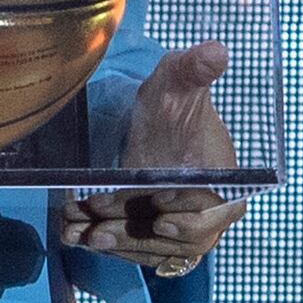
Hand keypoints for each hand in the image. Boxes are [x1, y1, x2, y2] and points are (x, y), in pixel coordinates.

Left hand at [58, 41, 245, 277]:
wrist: (154, 124)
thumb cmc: (173, 100)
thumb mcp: (179, 80)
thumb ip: (195, 69)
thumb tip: (214, 51)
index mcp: (226, 181)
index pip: (215, 210)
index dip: (190, 214)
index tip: (158, 204)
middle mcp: (210, 213)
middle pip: (179, 239)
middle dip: (137, 234)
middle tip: (99, 228)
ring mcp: (183, 230)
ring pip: (153, 249)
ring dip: (117, 244)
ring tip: (81, 233)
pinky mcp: (158, 238)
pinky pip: (137, 250)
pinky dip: (108, 245)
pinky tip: (76, 235)